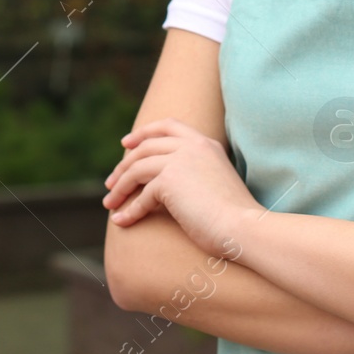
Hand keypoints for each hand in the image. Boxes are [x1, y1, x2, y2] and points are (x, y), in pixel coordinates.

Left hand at [102, 117, 260, 255]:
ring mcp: (180, 161)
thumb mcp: (215, 184)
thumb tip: (164, 184)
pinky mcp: (169, 181)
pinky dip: (129, 210)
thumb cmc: (235, 216)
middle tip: (111, 182)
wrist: (244, 227)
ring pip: (137, 168)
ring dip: (119, 187)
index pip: (168, 126)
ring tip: (110, 203)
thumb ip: (194, 174)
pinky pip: (141, 195)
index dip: (144, 132)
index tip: (126, 143)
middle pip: (145, 147)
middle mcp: (192, 146)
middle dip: (124, 165)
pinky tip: (122, 222)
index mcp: (205, 144)